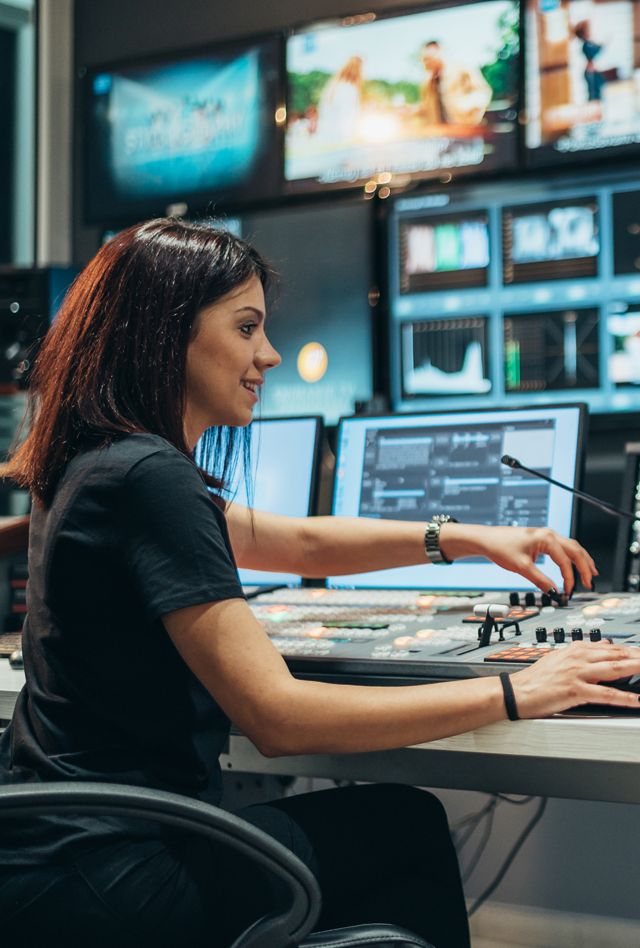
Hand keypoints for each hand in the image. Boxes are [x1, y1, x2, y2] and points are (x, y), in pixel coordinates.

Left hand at [439, 524, 596, 594]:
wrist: (486, 539)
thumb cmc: (500, 547)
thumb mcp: (521, 567)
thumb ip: (540, 581)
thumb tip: (554, 592)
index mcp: (546, 538)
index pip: (565, 561)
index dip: (569, 578)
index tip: (569, 591)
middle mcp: (549, 534)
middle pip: (576, 550)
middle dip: (585, 567)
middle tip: (590, 583)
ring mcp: (546, 536)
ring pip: (572, 547)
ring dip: (582, 560)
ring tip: (591, 573)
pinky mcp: (542, 540)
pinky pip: (563, 547)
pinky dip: (572, 557)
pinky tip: (575, 564)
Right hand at [510, 641, 639, 715]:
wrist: (516, 691)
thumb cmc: (535, 679)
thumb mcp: (559, 659)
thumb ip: (581, 653)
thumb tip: (603, 646)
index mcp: (575, 649)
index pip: (610, 647)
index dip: (630, 650)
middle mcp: (578, 658)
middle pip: (616, 655)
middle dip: (637, 656)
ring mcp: (577, 673)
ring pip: (615, 669)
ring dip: (636, 668)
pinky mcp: (575, 690)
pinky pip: (605, 694)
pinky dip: (624, 697)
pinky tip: (637, 700)